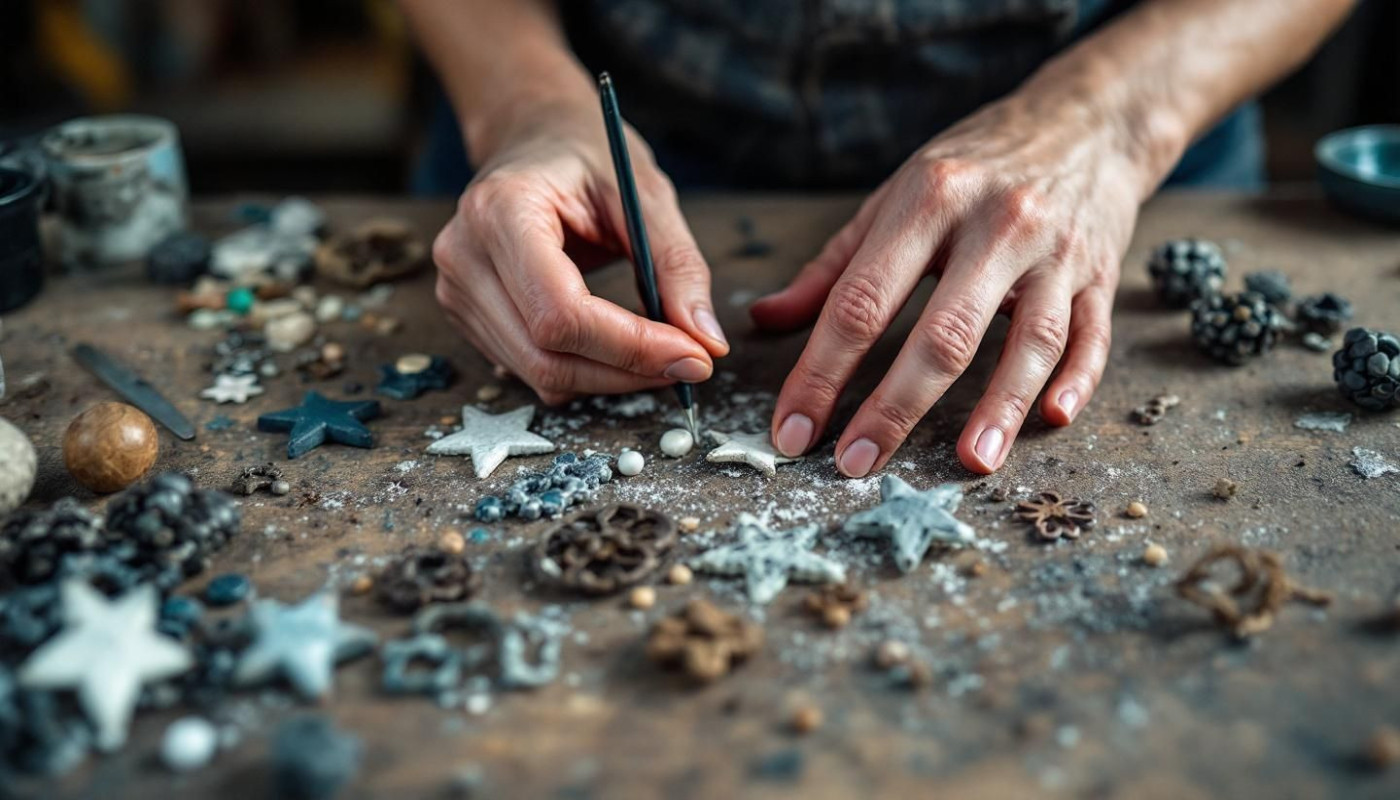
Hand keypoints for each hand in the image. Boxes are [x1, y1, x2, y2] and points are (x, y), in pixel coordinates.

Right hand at [432, 99, 728, 404]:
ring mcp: (455, 289)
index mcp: (500, 211)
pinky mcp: (465, 314)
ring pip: (541, 374)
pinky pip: (531, 369)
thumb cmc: (588, 154)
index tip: (693, 357)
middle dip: (628, 371)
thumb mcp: (646, 194)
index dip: (631, 347)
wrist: (534, 135)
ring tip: (660, 349)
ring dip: (611, 377)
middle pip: (548, 356)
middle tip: (691, 361)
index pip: (561, 314)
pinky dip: (585, 370)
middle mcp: (463, 256)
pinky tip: (618, 343)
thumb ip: (679, 267)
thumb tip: (707, 343)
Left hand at [751, 90, 1148, 475]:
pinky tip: (1053, 418)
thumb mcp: (896, 196)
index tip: (793, 427)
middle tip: (857, 465)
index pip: (862, 300)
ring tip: (971, 462)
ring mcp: (1056, 252)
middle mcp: (996, 224)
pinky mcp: (1102, 274)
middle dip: (895, 408)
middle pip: (943, 332)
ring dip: (1000, 406)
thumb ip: (832, 266)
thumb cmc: (974, 166)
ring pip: (1031, 340)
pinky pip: (1090, 335)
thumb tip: (764, 320)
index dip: (822, 371)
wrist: (1084, 121)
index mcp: (930, 200)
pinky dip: (1076, 379)